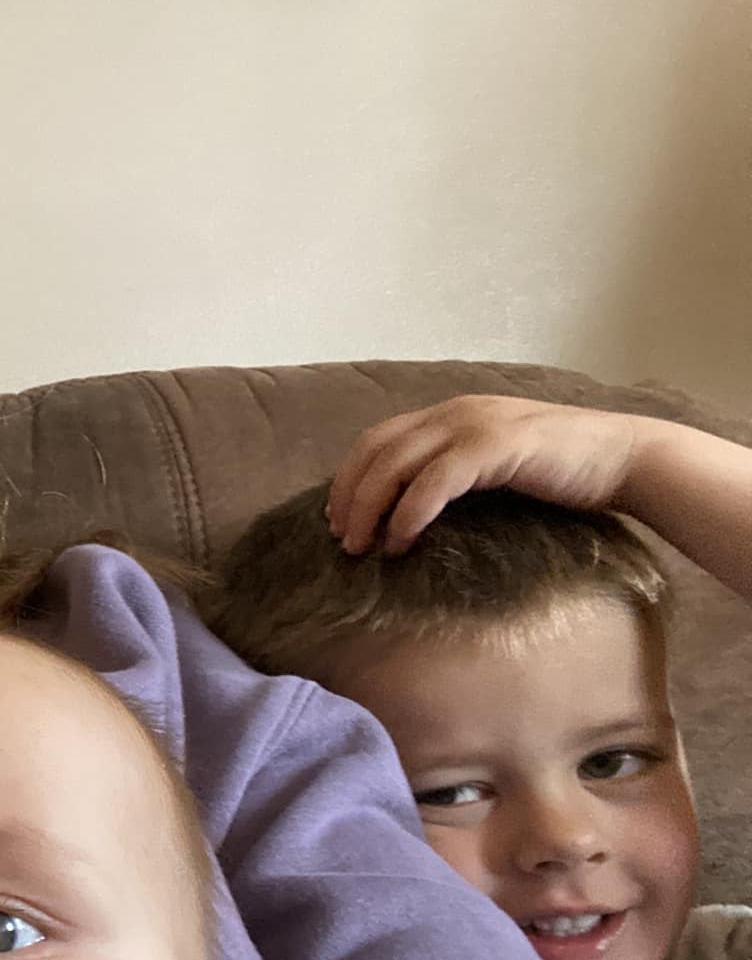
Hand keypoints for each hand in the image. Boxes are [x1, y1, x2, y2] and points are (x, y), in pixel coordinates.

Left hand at [326, 396, 644, 554]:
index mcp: (449, 414)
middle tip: (341, 540)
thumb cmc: (558, 473)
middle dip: (348, 496)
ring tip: (361, 547)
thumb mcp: (491, 468)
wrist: (623, 459)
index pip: (377, 439)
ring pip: (395, 463)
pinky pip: (435, 481)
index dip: (348, 478)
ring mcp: (476, 424)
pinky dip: (409, 513)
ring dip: (369, 508)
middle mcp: (455, 411)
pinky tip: (401, 542)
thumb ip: (451, 476)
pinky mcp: (497, 446)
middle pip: (375, 449)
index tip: (335, 519)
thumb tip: (404, 515)